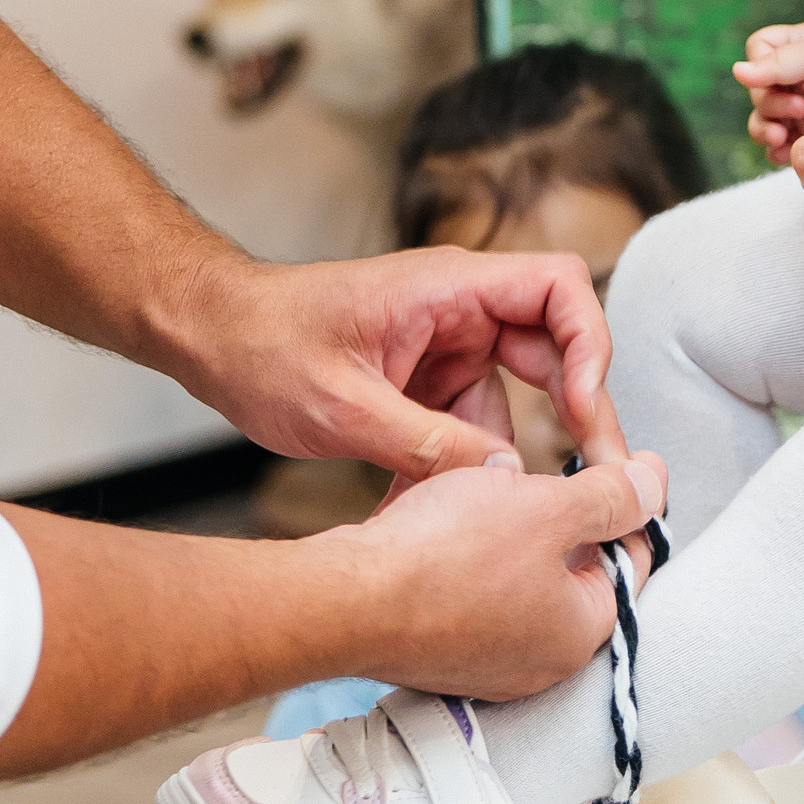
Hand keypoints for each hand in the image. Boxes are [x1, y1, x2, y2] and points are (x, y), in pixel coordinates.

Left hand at [169, 247, 629, 480]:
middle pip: (555, 346)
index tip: (582, 408)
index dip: (588, 343)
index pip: (558, 287)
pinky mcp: (428, 376)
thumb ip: (425, 444)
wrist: (209, 337)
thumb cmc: (261, 345)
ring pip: (512, 398)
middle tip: (595, 477)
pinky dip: (462, 465)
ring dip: (500, 457)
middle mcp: (460, 307)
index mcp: (449, 286)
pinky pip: (471, 420)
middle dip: (577, 412)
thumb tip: (500, 480)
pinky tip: (432, 509)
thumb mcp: (340, 407)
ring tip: (480, 517)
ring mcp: (447, 342)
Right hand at [309, 449, 669, 698]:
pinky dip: (467, 547)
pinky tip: (450, 512)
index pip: (629, 559)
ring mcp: (483, 660)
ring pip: (517, 572)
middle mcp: (537, 662)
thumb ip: (611, 497)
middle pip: (571, 566)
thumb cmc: (449, 557)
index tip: (611, 458)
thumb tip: (657, 484)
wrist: (346, 599)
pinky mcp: (437, 647)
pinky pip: (470, 586)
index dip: (624, 501)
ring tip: (489, 483)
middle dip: (558, 511)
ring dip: (509, 523)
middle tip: (538, 468)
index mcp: (579, 633)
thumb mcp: (548, 508)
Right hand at [732, 18, 803, 162]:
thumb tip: (736, 71)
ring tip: (783, 140)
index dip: (762, 67)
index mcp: (791, 49)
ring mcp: (799, 111)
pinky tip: (789, 156)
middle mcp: (790, 80)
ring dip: (767, 133)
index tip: (782, 79)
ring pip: (763, 126)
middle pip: (756, 95)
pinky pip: (782, 150)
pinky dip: (781, 153)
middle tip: (797, 112)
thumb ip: (778, 63)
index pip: (757, 52)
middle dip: (769, 107)